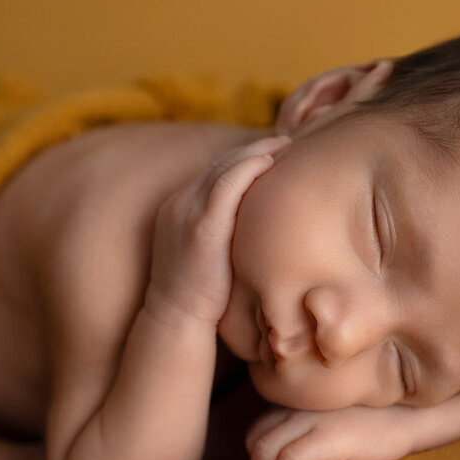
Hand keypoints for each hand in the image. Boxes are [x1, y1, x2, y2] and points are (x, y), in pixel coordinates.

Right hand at [145, 134, 288, 324]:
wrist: (177, 319)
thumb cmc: (200, 297)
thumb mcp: (209, 256)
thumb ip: (225, 233)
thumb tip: (255, 227)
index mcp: (178, 209)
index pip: (212, 173)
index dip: (241, 160)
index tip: (269, 154)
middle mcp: (178, 204)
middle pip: (218, 164)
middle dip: (251, 149)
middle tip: (282, 141)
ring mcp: (186, 213)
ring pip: (222, 168)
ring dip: (254, 152)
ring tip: (282, 145)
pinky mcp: (200, 226)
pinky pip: (225, 186)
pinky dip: (247, 169)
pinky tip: (268, 163)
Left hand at [245, 405, 413, 459]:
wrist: (407, 420)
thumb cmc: (369, 428)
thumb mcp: (329, 423)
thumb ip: (305, 431)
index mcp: (300, 405)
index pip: (260, 429)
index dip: (258, 455)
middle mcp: (301, 409)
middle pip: (258, 439)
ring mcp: (314, 421)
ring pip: (267, 449)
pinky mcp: (330, 438)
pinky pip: (290, 459)